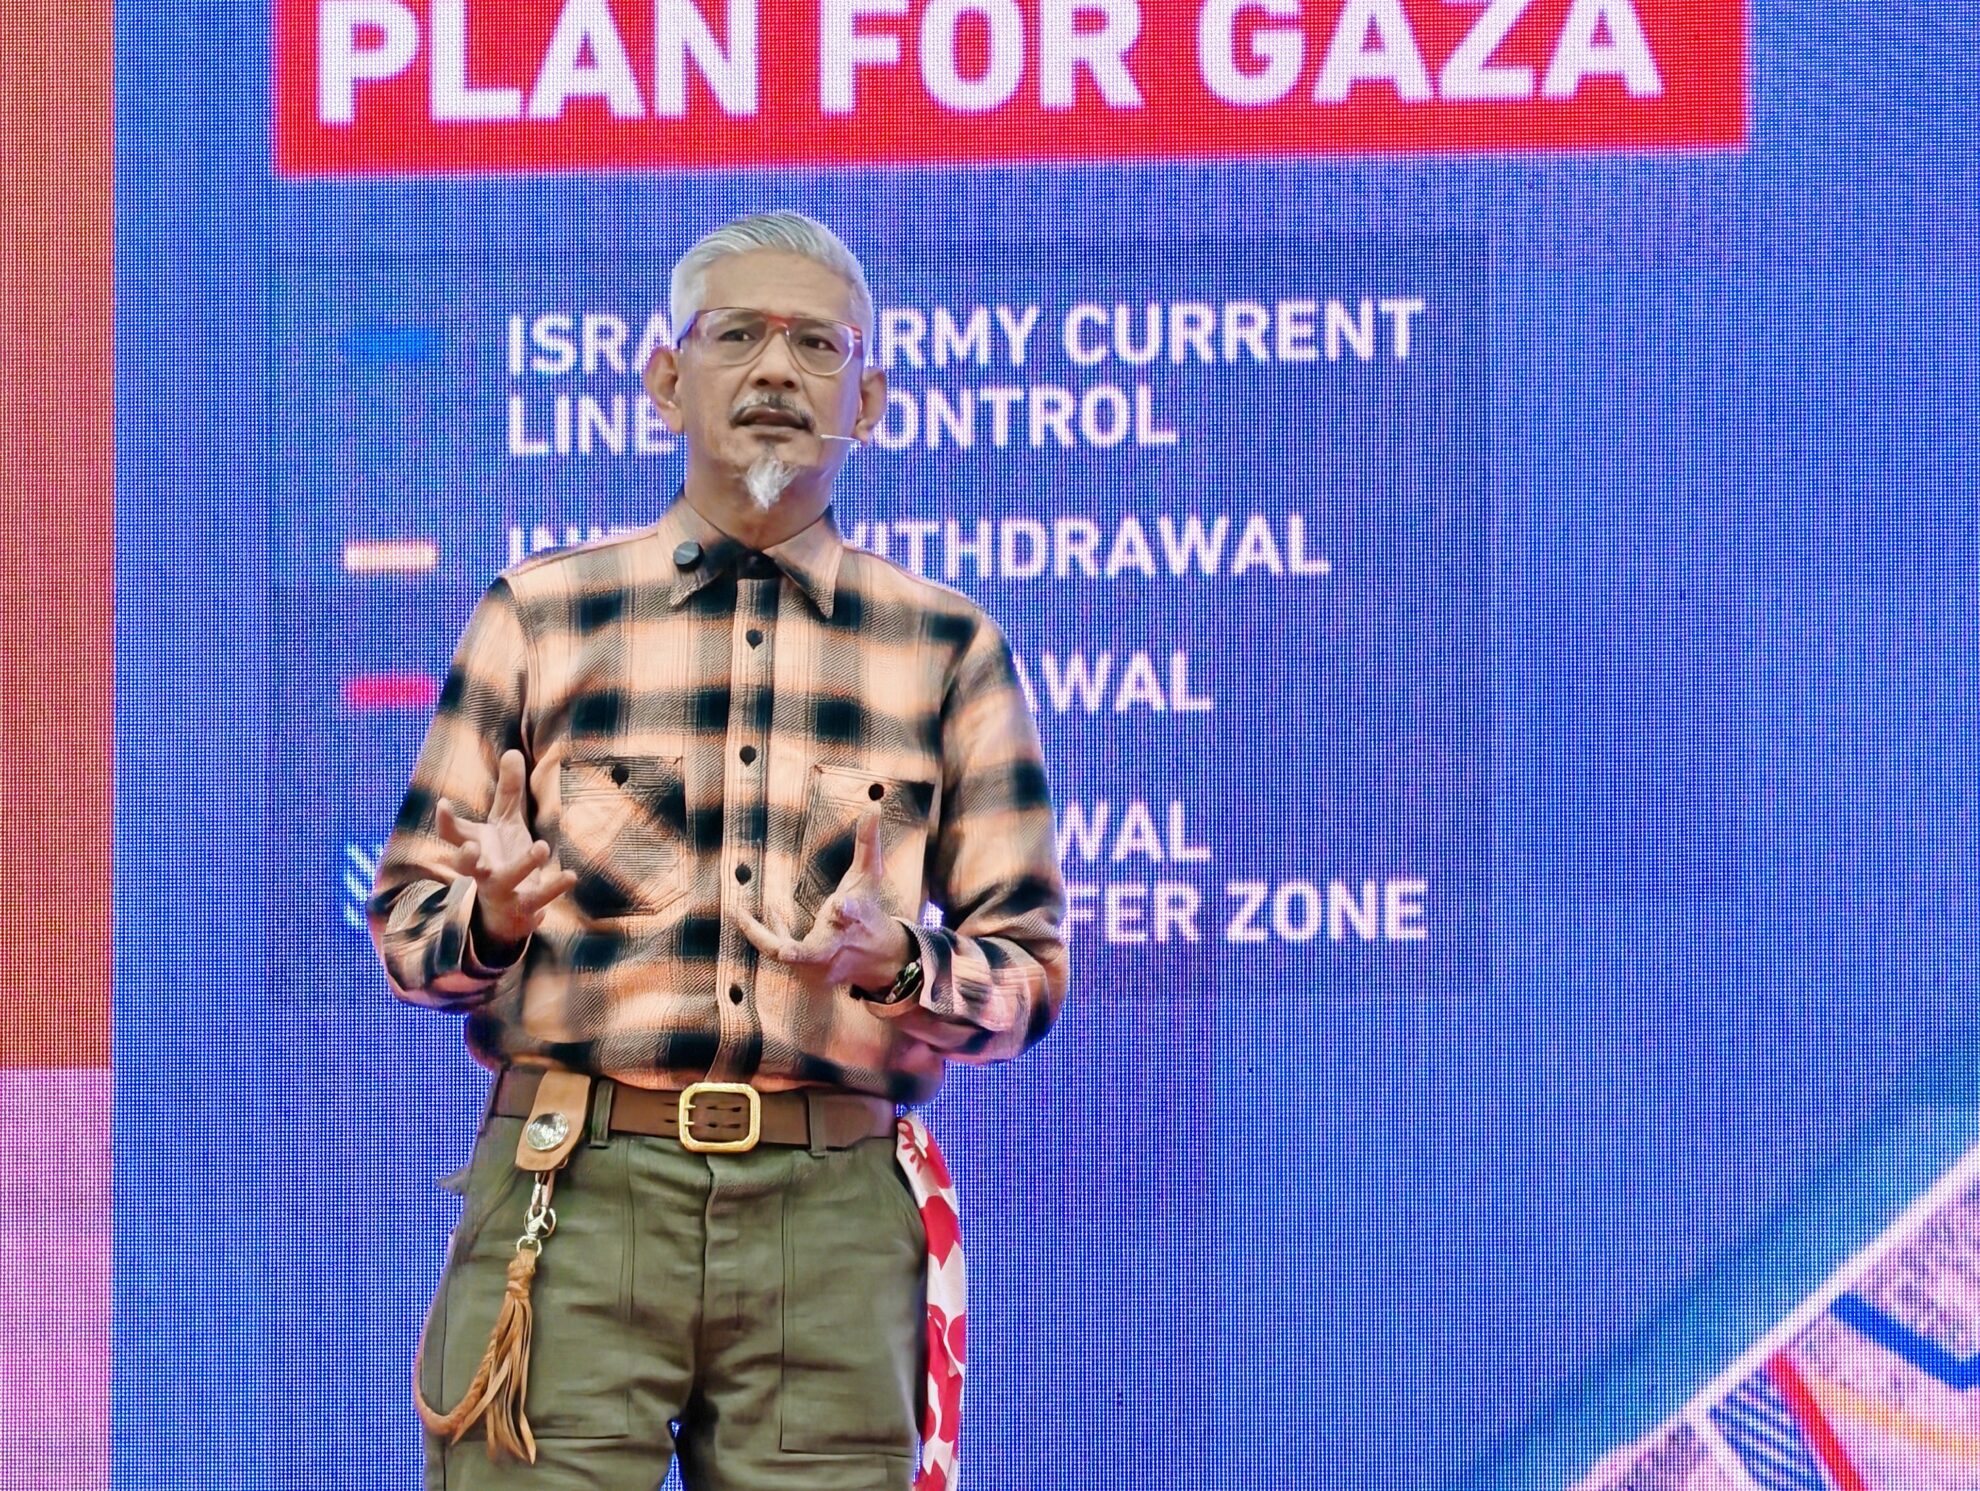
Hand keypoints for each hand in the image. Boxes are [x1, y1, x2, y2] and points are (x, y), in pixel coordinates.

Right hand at [434, 749, 577, 958]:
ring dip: (522, 865)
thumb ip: (508, 791)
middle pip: (466, 867)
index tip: (443, 803)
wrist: (509, 913)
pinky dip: (554, 887)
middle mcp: (482, 871)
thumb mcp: (506, 824)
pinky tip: (571, 875)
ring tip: (542, 847)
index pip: (453, 835)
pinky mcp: (525, 907)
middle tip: (470, 846)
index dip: (445, 821)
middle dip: (465, 858)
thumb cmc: (503, 859)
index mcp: (476, 848)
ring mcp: (502, 891)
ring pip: (505, 881)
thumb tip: (512, 751)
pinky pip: (539, 898)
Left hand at [737, 812, 913, 993]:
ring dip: (765, 938)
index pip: (854, 913)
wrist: (879, 960)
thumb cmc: (868, 910)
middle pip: (819, 952)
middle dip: (802, 954)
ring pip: (790, 957)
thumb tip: (874, 804)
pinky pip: (778, 952)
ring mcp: (820, 961)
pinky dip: (762, 934)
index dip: (848, 910)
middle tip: (786, 953)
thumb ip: (868, 842)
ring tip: (740, 913)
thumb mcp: (870, 876)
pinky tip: (745, 915)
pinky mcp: (806, 969)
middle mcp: (837, 944)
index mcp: (856, 918)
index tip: (841, 905)